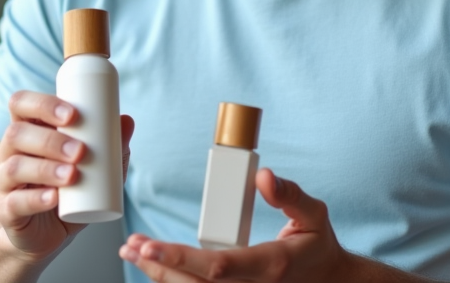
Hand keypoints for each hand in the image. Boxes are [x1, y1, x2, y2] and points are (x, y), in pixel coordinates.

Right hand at [0, 90, 134, 265]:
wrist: (47, 232)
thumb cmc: (69, 189)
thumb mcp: (92, 166)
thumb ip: (110, 145)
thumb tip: (127, 121)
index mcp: (27, 130)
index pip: (21, 104)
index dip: (43, 104)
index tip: (73, 115)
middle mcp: (8, 152)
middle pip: (16, 133)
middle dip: (50, 140)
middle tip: (80, 151)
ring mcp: (3, 182)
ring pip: (14, 167)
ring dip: (45, 169)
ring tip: (72, 175)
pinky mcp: (6, 212)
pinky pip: (14, 203)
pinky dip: (36, 199)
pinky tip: (54, 198)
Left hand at [119, 169, 353, 281]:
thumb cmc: (318, 247)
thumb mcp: (315, 215)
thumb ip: (289, 194)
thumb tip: (262, 177)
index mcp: (269, 266)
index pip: (218, 266)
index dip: (181, 258)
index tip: (150, 245)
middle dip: (159, 267)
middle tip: (131, 247)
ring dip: (160, 275)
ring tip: (133, 252)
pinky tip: (154, 266)